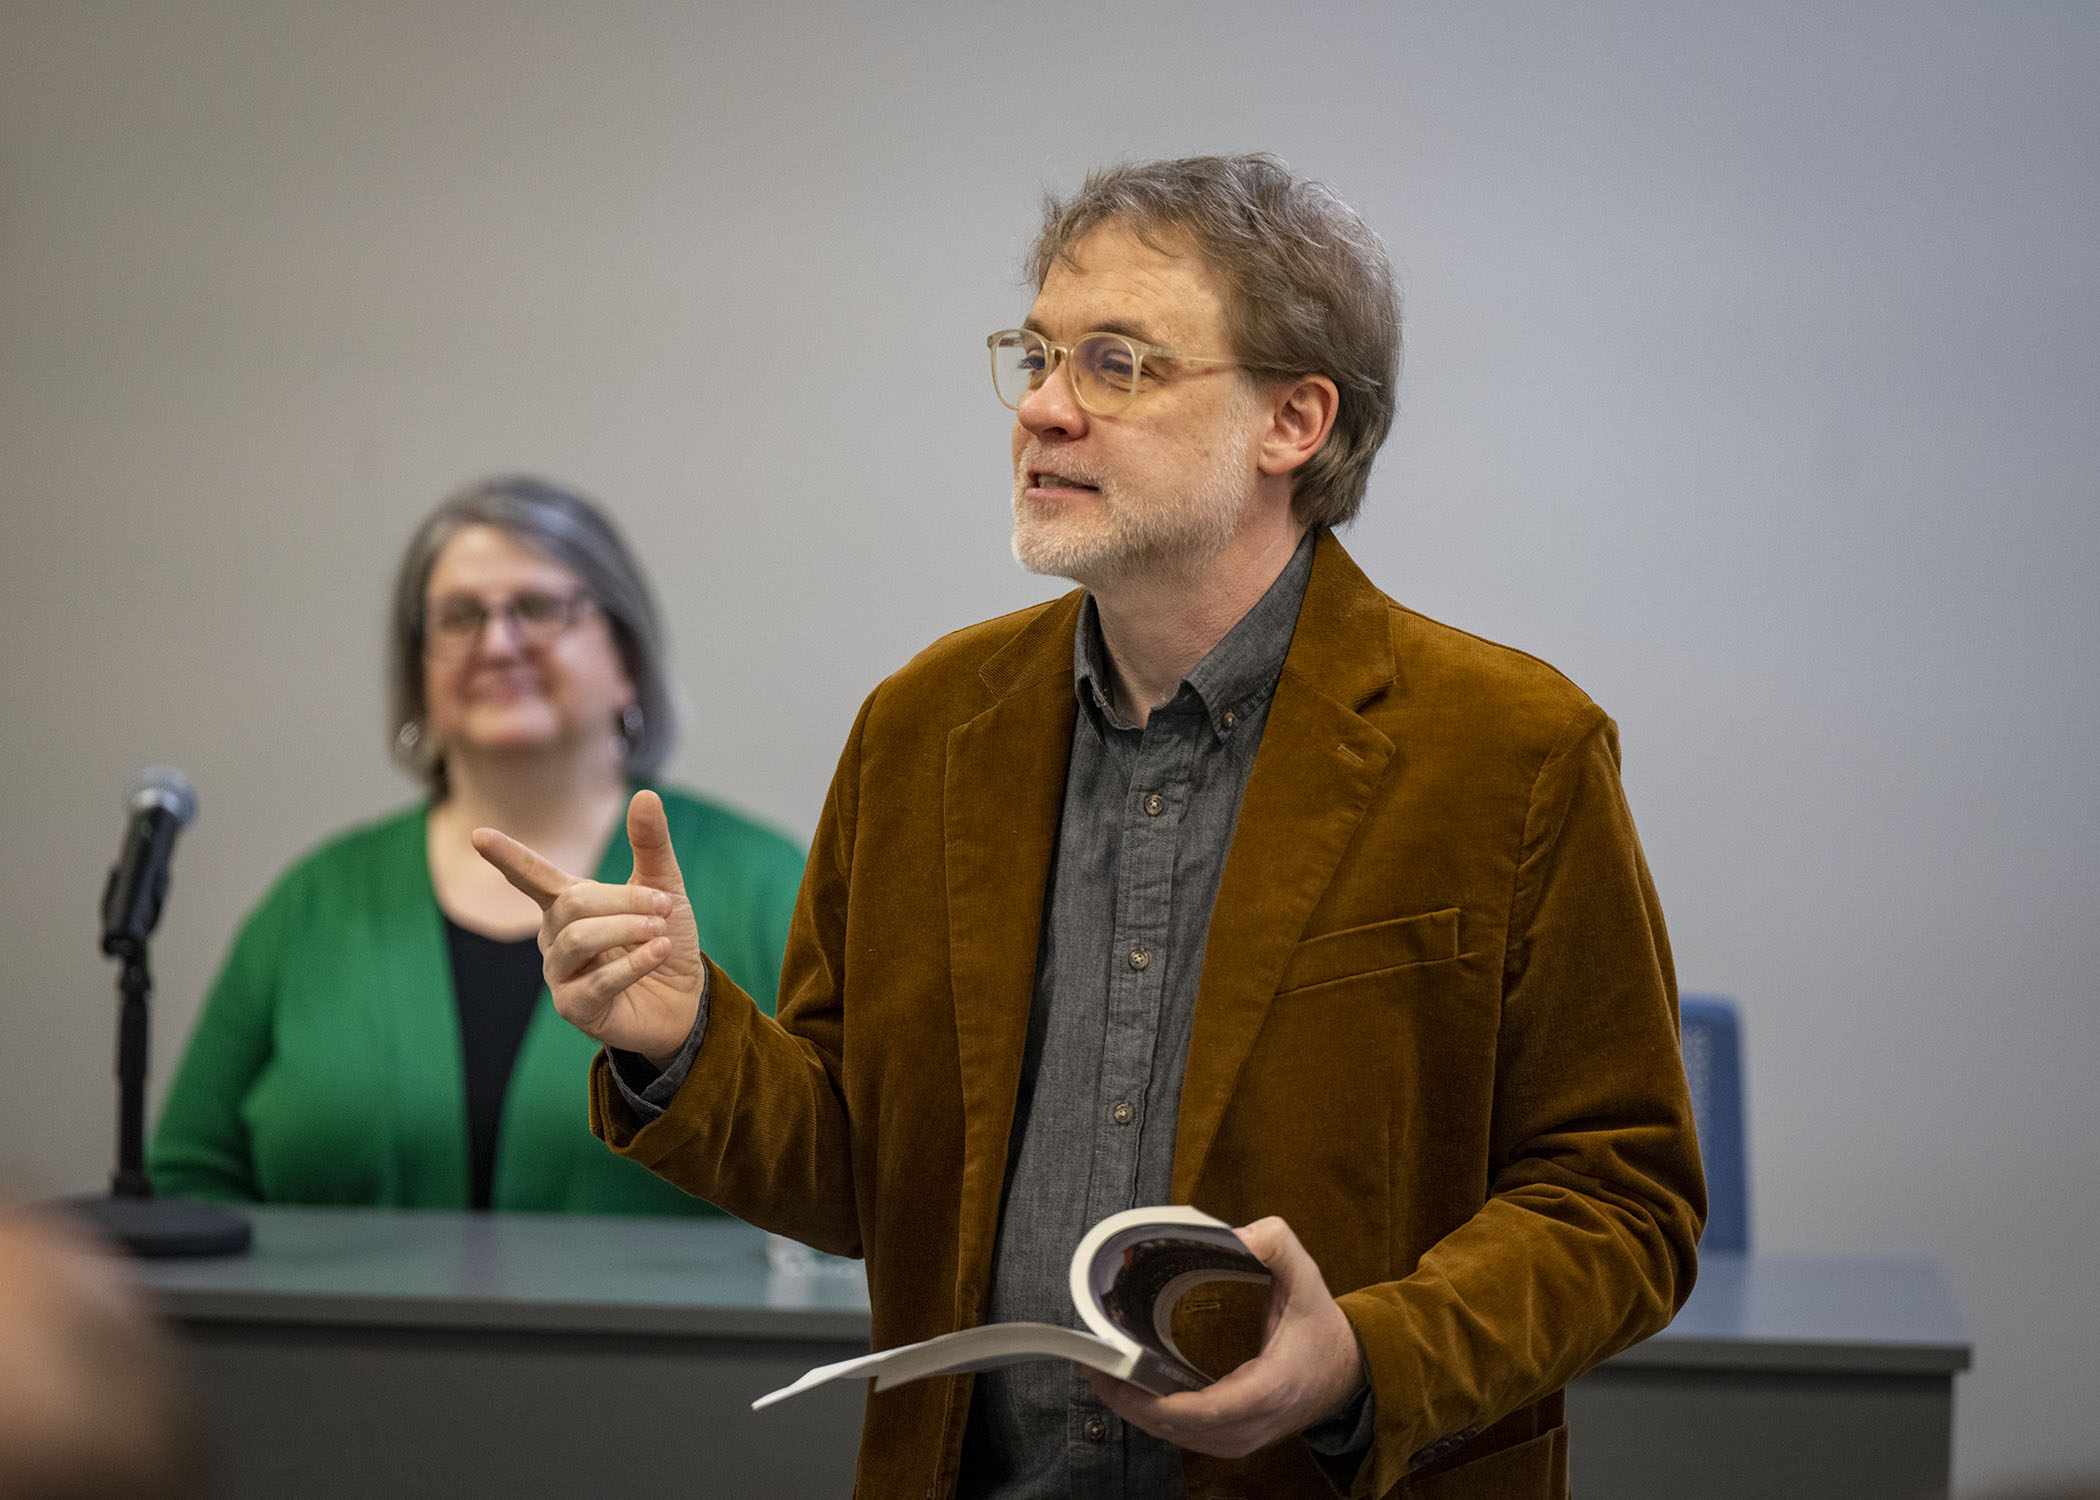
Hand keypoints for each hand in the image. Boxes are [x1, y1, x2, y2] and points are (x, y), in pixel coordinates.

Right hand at [472, 789, 703, 1066]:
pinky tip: (658, 952)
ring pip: (579, 939)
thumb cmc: (664, 939)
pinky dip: (634, 964)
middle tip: (663, 906)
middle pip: (573, 904)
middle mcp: (555, 937)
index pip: (532, 876)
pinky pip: (597, 981)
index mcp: (567, 903)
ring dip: (628, 929)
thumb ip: (651, 845)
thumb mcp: (664, 887)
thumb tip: (646, 794)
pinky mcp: (575, 1008)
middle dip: (623, 900)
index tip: (478, 835)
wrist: (684, 999)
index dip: (508, 856)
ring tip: (660, 931)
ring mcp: (560, 974)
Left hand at [1082, 1216, 1365, 1458]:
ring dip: (1138, 1412)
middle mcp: (1253, 1423)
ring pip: (1178, 1438)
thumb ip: (1276, 1245)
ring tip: (1103, 1378)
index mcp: (1268, 1389)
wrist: (1350, 1374)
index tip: (1120, 1374)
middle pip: (1180, 1429)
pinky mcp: (1236, 1439)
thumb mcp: (1307, 1278)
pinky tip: (1133, 1393)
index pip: (1204, 1410)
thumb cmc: (1323, 1330)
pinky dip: (1157, 1418)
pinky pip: (1187, 1437)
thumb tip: (1235, 1234)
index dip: (1156, 1399)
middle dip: (1132, 1402)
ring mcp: (1243, 1438)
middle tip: (1095, 1369)